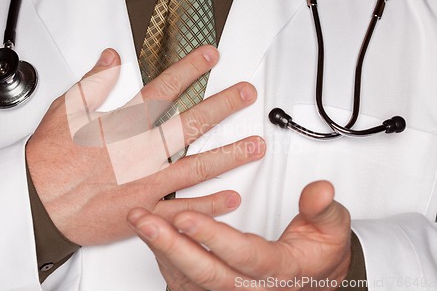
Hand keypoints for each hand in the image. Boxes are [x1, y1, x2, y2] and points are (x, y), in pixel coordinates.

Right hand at [26, 45, 264, 245]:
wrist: (38, 205)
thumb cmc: (49, 162)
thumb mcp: (65, 112)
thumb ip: (93, 82)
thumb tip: (111, 58)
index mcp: (123, 126)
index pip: (164, 89)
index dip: (190, 69)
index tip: (210, 56)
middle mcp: (140, 152)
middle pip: (189, 123)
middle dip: (222, 106)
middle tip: (246, 95)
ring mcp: (146, 183)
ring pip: (196, 166)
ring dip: (229, 155)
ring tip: (255, 147)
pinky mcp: (145, 212)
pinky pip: (183, 210)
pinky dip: (209, 204)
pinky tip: (232, 197)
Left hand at [128, 181, 351, 290]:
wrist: (314, 279)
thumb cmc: (318, 255)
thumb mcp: (332, 229)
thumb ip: (323, 209)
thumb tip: (319, 190)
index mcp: (278, 270)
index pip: (243, 256)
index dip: (214, 237)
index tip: (186, 216)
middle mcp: (249, 286)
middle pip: (205, 273)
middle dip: (170, 246)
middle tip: (144, 220)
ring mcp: (230, 289)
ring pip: (188, 278)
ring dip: (161, 249)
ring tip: (139, 221)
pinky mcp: (216, 287)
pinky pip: (185, 278)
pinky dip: (165, 256)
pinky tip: (151, 234)